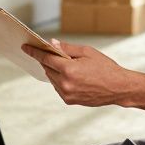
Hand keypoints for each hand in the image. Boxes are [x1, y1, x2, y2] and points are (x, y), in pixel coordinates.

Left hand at [21, 39, 136, 107]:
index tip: (25, 48)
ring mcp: (66, 94)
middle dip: (47, 60)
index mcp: (69, 69)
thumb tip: (52, 44)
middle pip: (47, 68)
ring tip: (66, 65)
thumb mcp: (87, 52)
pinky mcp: (69, 101)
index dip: (34, 52)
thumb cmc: (105, 68)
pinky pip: (58, 87)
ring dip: (54, 71)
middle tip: (50, 53)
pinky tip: (71, 76)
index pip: (46, 58)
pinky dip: (60, 80)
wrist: (118, 88)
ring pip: (51, 78)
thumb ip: (67, 48)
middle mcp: (65, 83)